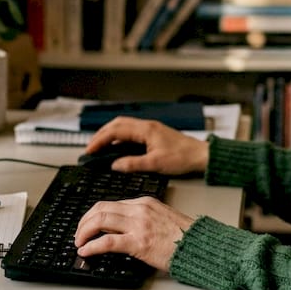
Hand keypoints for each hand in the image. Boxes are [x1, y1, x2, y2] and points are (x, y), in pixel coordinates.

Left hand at [74, 196, 195, 271]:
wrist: (199, 245)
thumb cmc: (185, 236)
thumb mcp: (161, 217)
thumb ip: (142, 218)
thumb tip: (121, 228)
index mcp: (144, 202)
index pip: (110, 204)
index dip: (93, 215)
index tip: (86, 225)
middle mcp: (139, 210)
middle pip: (100, 209)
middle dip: (84, 222)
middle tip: (78, 234)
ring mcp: (138, 225)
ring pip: (100, 221)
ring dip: (84, 232)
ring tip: (79, 243)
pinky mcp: (139, 243)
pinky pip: (107, 242)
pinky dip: (92, 246)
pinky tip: (86, 251)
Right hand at [83, 117, 209, 174]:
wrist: (200, 155)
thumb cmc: (183, 157)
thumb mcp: (155, 164)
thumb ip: (133, 164)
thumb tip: (115, 165)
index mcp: (145, 129)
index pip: (115, 130)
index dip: (100, 139)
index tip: (90, 150)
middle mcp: (147, 126)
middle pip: (116, 124)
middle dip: (101, 134)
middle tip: (90, 147)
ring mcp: (150, 129)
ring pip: (123, 127)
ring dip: (109, 134)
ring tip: (100, 147)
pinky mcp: (154, 134)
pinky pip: (131, 132)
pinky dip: (119, 138)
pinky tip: (117, 148)